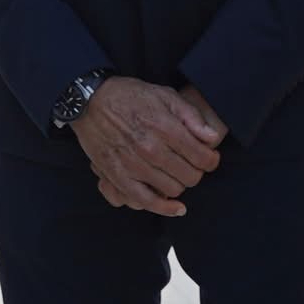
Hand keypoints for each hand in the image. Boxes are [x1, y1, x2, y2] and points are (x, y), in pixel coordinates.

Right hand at [72, 76, 222, 216]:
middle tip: (192, 164)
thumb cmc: (130, 96)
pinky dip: (164, 208)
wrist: (91, 101)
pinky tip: (177, 207)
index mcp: (165, 127)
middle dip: (196, 172)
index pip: (202, 157)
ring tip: (177, 174)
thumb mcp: (165, 95)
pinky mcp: (118, 176)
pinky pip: (146, 201)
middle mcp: (151, 149)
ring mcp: (134, 165)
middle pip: (190, 176)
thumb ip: (191, 116)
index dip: (211, 160)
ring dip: (180, 184)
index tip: (210, 158)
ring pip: (173, 189)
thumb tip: (212, 138)